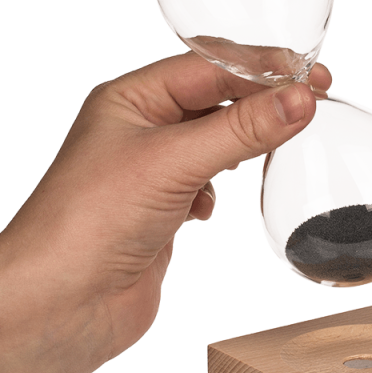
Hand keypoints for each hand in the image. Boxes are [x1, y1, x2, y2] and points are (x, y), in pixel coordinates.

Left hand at [0, 50, 331, 360]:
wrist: (62, 303)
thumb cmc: (88, 222)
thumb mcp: (172, 162)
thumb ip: (239, 130)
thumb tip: (296, 100)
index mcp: (129, 100)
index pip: (208, 69)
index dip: (261, 70)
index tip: (309, 77)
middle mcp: (137, 132)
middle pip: (212, 103)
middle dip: (258, 105)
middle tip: (309, 105)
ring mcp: (147, 175)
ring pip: (211, 145)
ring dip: (241, 147)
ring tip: (275, 149)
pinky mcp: (158, 215)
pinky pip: (202, 186)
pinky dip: (217, 190)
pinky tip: (212, 204)